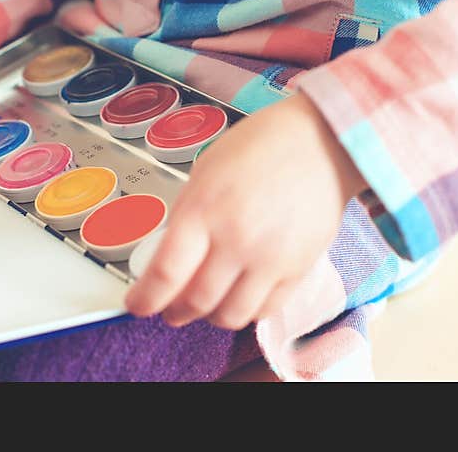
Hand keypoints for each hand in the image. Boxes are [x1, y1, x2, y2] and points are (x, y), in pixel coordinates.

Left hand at [125, 92, 367, 329]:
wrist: (321, 141)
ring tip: (205, 305)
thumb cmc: (259, 147)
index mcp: (204, 210)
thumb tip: (170, 258)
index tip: (136, 305)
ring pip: (232, 316)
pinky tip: (237, 297)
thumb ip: (187, 217)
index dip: (146, 299)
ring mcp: (271, 259)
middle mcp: (236, 240)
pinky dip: (246, 312)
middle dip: (175, 312)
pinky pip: (266, 310)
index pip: (166, 273)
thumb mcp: (205, 173)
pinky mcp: (299, 269)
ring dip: (210, 317)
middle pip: (196, 302)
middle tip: (169, 310)